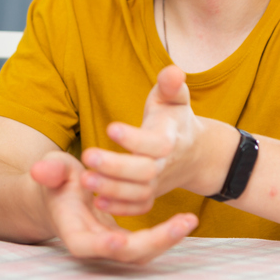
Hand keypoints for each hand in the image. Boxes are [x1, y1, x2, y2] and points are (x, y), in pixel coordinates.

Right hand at [30, 150, 195, 263]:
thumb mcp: (53, 168)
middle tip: (182, 223)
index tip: (119, 240)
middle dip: (154, 242)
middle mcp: (93, 242)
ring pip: (140, 253)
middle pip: (123, 255)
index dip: (101, 247)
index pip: (84, 246)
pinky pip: (148, 243)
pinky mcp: (124, 239)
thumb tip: (40, 169)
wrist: (62, 192)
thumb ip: (50, 170)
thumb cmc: (55, 179)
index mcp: (71, 228)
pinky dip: (166, 234)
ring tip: (189, 220)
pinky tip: (186, 220)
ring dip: (166, 240)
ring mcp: (110, 244)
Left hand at [89, 65, 227, 213]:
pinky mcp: (151, 195)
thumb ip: (171, 85)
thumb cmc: (174, 119)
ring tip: (84, 180)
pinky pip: (139, 207)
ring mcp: (158, 183)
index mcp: (169, 139)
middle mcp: (164, 164)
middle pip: (144, 172)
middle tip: (87, 156)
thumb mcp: (174, 99)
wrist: (195, 153)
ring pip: (138, 193)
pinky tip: (97, 202)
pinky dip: (121, 208)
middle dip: (115, 166)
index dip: (133, 138)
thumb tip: (172, 71)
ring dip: (111, 189)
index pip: (154, 143)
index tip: (110, 128)